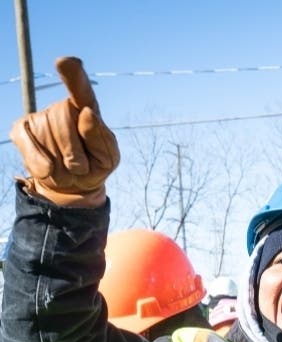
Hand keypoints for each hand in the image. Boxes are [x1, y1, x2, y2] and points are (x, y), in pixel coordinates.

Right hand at [10, 57, 118, 206]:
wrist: (72, 186)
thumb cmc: (95, 165)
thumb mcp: (108, 157)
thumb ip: (101, 137)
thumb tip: (86, 112)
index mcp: (86, 108)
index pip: (81, 89)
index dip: (73, 75)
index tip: (66, 62)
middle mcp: (61, 107)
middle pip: (63, 120)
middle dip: (75, 153)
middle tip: (80, 167)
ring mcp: (39, 117)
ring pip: (48, 138)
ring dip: (62, 164)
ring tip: (68, 169)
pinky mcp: (20, 129)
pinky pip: (29, 146)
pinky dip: (41, 163)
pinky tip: (49, 170)